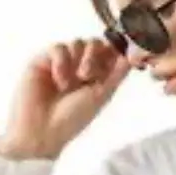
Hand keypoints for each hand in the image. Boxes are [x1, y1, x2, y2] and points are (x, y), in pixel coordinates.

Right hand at [0, 38, 131, 160]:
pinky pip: (57, 48)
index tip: (117, 56)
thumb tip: (133, 55)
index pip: (110, 51)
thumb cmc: (72, 118)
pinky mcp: (42, 62)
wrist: (42, 131)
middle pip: (95, 43)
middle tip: (87, 75)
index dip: (114, 51)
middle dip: (95, 55)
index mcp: (97, 75)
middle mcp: (80, 67)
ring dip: (78, 61)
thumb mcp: (102, 95)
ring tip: (69, 84)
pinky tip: (58, 81)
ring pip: (77, 43)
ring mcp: (61, 63)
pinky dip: (61, 62)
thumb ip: (118, 74)